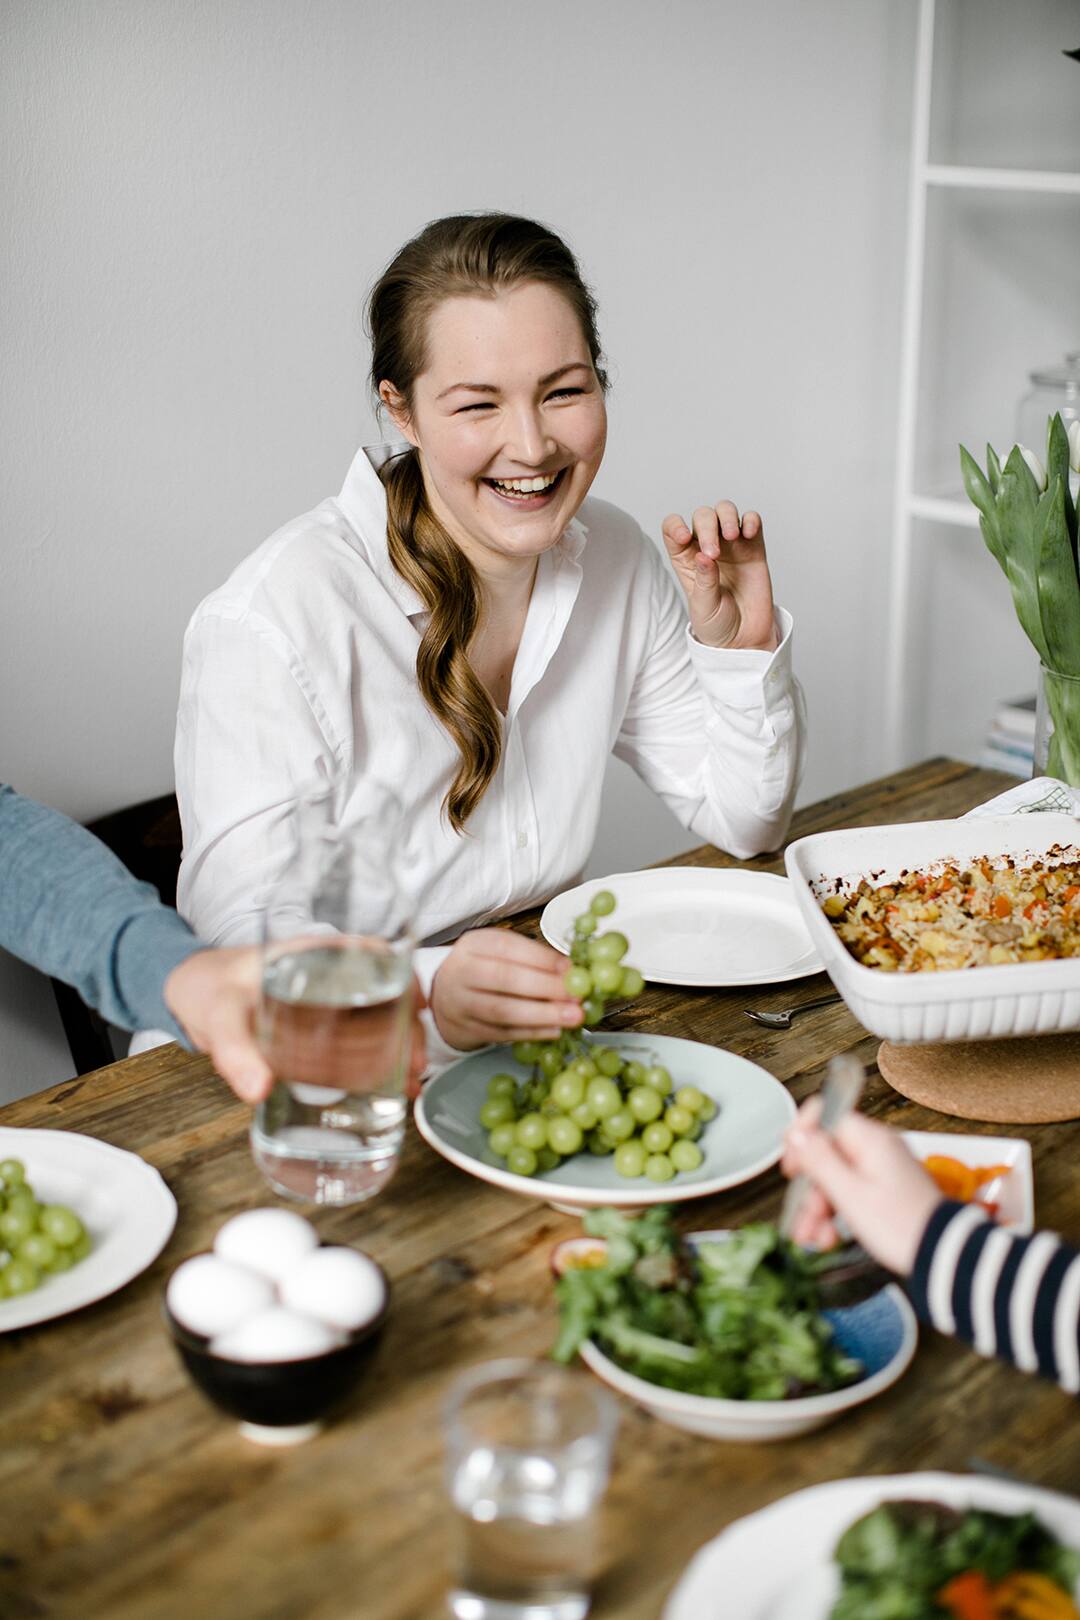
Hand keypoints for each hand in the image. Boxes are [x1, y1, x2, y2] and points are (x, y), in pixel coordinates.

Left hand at [164, 948, 427, 1103]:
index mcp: (311, 956)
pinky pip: (355, 1042)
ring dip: (398, 1049)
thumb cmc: (205, 988)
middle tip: (415, 1065)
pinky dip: (375, 1064)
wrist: (186, 998)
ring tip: (409, 1084)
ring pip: (376, 1020)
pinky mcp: (317, 1033)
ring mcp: (325, 1005)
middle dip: (409, 1028)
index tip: (417, 1007)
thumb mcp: (218, 1015)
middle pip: (385, 993)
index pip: (372, 952)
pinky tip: (385, 1091)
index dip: (403, 976)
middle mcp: (327, 977)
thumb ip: (235, 1050)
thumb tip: (259, 1089)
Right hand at [430, 928, 583, 1050]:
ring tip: (572, 1017)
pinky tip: (554, 1031)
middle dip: (545, 988)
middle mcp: (461, 971)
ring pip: (502, 1011)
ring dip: (542, 1015)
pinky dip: (530, 1033)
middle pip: (504, 979)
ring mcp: (460, 1003)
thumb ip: (531, 959)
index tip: (570, 969)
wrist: (444, 997)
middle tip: (576, 997)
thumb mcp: (499, 953)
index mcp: (474, 945)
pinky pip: (501, 1033)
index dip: (541, 959)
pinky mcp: (466, 1029)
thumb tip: (573, 972)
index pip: (507, 948)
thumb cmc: (484, 970)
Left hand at [661, 501, 777, 649]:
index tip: (685, 538)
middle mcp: (706, 547)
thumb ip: (704, 582)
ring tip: (732, 536)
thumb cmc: (717, 624)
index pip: (673, 529)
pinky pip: (752, 522)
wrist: (745, 638)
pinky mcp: (754, 548)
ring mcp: (731, 545)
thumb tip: (704, 556)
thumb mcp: (704, 607)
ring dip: (726, 516)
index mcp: (685, 560)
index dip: (676, 525)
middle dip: (706, 527)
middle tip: (714, 553)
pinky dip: (750, 520)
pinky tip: (748, 533)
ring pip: (725, 511)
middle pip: (702, 516)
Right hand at [780, 1099, 943, 1276]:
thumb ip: (820, 1161)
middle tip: (802, 1219)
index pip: (825, 1115)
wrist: (942, 1256)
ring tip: (812, 1239)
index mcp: (870, 1140)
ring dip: (818, 1209)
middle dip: (809, 1189)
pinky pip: (849, 1194)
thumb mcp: (851, 1194)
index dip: (801, 1137)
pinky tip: (828, 1238)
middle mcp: (875, 1149)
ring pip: (834, 1178)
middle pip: (825, 1154)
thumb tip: (795, 1134)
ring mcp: (879, 1170)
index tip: (791, 1166)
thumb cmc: (901, 1226)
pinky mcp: (882, 1192)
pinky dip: (835, 1215)